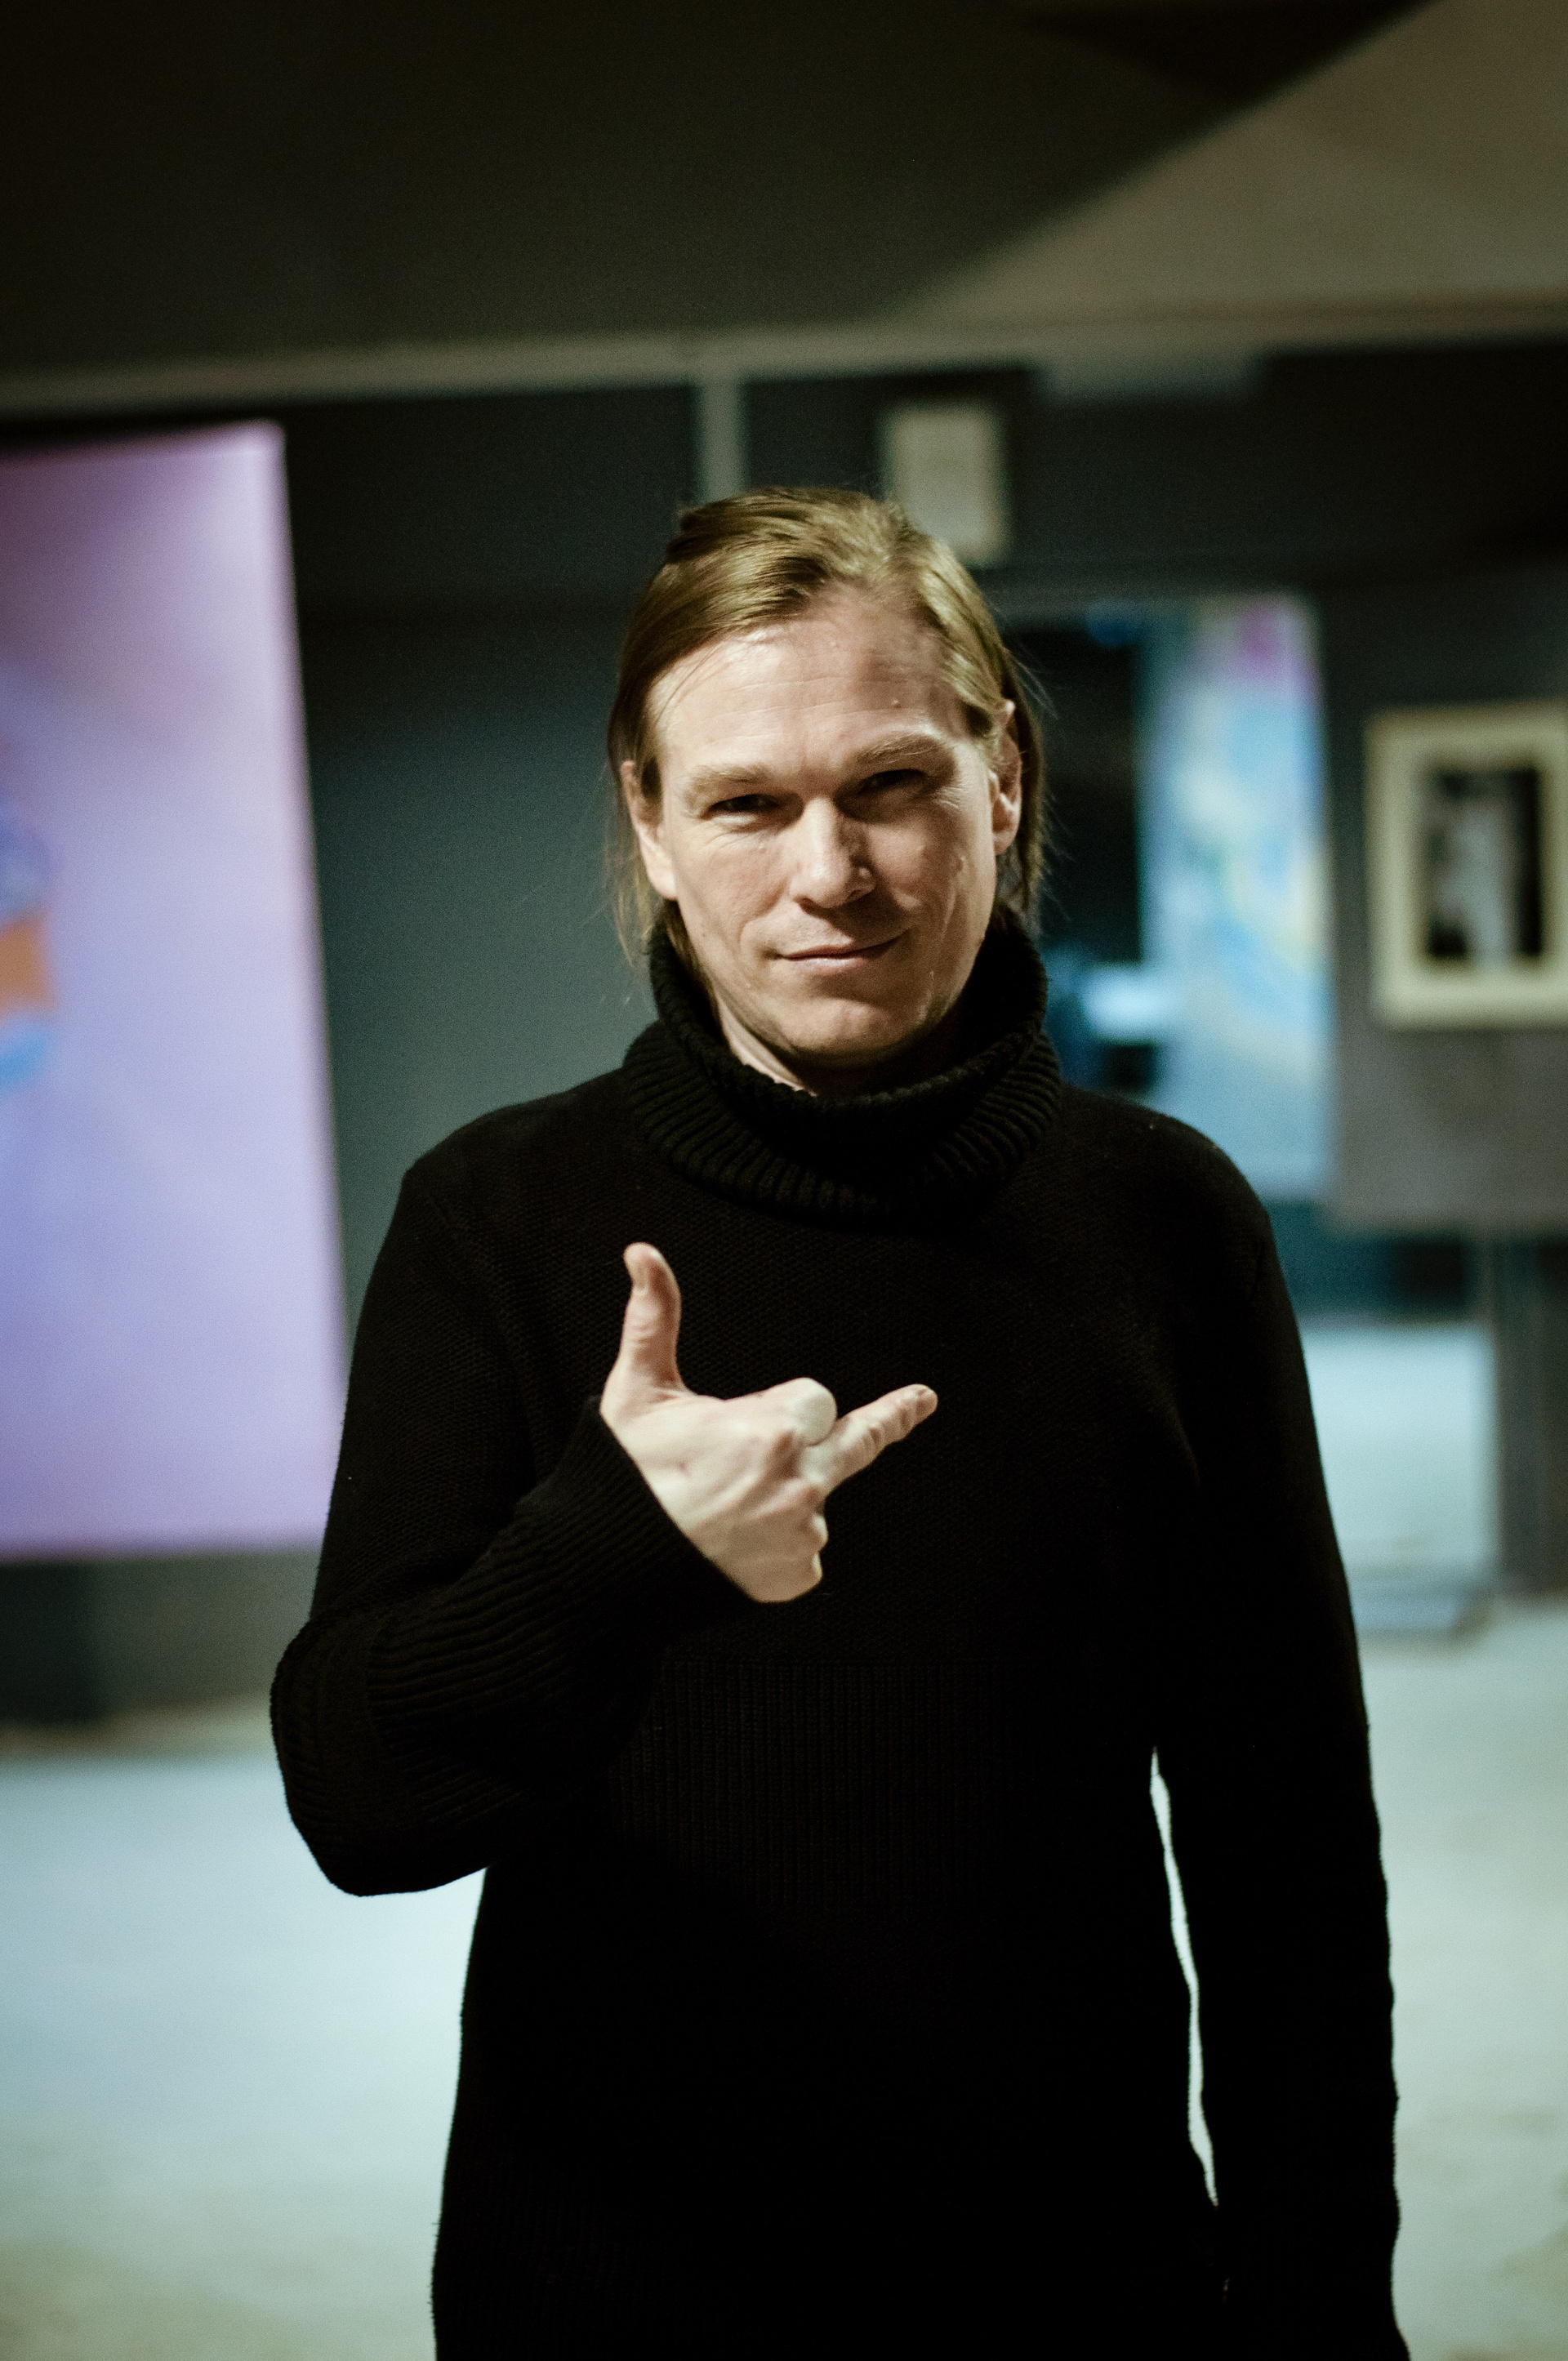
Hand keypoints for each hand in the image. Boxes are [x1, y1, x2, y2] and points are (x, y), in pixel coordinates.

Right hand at [599, 1243, 936, 1602]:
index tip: (772, 1410)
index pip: (816, 1398)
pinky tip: (735, 1545)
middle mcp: (801, 1482)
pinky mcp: (798, 1575)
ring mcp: (803, 1534)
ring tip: (728, 1508)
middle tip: (922, 1400)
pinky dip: (778, 1545)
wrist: (606, 1567)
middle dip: (883, 1420)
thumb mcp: (637, 1392)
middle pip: (857, 1441)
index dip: (784, 1403)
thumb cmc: (623, 1477)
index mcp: (771, 1429)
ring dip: (788, 1493)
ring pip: (817, 1497)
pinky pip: (805, 1548)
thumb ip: (655, 1317)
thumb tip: (643, 1253)